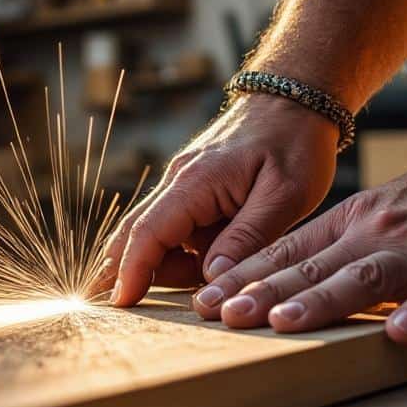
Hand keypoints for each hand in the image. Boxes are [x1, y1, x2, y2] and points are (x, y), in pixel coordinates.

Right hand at [101, 94, 339, 305]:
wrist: (296, 97)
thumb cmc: (295, 141)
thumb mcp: (285, 194)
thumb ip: (249, 237)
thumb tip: (213, 277)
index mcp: (195, 182)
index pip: (149, 232)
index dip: (131, 270)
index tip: (119, 303)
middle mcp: (180, 182)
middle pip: (136, 233)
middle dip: (120, 270)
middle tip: (110, 308)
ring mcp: (185, 185)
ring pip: (157, 234)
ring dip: (167, 266)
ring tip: (204, 284)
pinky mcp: (196, 190)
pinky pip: (178, 228)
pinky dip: (181, 253)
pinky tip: (205, 268)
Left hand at [192, 119, 406, 342]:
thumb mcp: (386, 212)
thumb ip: (346, 244)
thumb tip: (295, 280)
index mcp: (353, 222)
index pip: (286, 252)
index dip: (243, 276)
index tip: (202, 300)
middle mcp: (374, 234)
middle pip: (308, 266)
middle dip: (260, 293)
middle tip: (218, 316)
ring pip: (359, 278)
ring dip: (318, 300)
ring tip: (281, 323)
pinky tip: (400, 336)